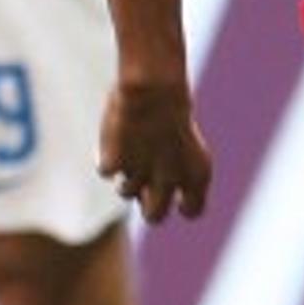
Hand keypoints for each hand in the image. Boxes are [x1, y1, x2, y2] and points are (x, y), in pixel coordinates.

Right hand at [99, 72, 214, 223]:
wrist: (156, 87)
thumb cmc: (172, 106)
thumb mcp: (182, 142)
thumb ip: (171, 169)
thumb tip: (147, 190)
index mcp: (197, 175)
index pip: (193, 211)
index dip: (183, 205)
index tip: (176, 194)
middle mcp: (170, 180)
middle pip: (154, 217)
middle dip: (148, 206)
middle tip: (144, 185)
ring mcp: (140, 174)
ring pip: (126, 193)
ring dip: (125, 177)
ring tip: (131, 147)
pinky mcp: (114, 163)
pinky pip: (106, 172)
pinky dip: (106, 158)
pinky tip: (114, 139)